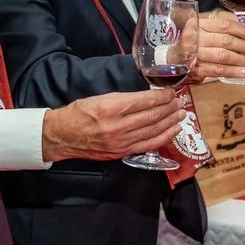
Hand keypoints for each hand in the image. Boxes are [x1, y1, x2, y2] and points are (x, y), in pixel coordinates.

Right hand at [41, 89, 184, 163]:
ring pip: (153, 131)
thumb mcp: (99, 97)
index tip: (171, 92)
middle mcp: (118, 126)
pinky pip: (148, 145)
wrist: (63, 136)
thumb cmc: (79, 113)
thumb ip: (124, 98)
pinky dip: (164, 137)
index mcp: (111, 108)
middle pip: (152, 116)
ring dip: (171, 122)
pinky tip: (174, 130)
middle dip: (170, 108)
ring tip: (182, 114)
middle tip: (180, 101)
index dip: (161, 96)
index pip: (144, 101)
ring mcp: (121, 142)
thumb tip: (148, 96)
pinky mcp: (122, 152)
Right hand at [195, 15, 244, 80]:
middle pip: (226, 41)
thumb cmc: (189, 45)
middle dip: (244, 46)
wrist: (168, 61)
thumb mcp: (200, 32)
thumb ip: (218, 31)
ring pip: (223, 56)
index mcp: (197, 26)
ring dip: (241, 60)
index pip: (224, 25)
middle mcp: (195, 39)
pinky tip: (243, 72)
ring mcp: (195, 55)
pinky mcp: (196, 70)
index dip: (242, 30)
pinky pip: (218, 70)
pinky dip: (233, 72)